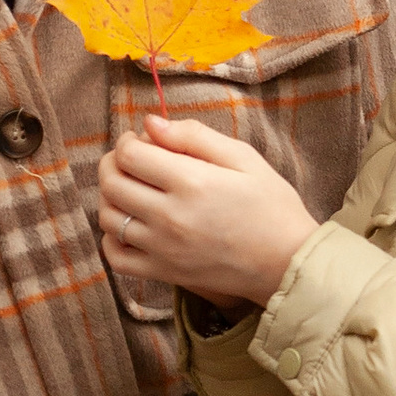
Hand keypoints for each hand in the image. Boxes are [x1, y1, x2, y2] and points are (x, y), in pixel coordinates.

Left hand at [100, 116, 317, 306]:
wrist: (287, 262)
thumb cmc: (271, 206)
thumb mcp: (244, 158)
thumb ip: (195, 136)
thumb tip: (150, 123)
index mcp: (191, 182)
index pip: (129, 155)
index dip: (128, 140)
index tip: (142, 139)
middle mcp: (170, 216)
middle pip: (111, 183)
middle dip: (114, 163)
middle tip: (132, 160)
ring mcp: (163, 248)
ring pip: (108, 218)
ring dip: (111, 198)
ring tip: (133, 190)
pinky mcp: (164, 272)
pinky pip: (116, 257)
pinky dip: (112, 239)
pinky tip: (130, 225)